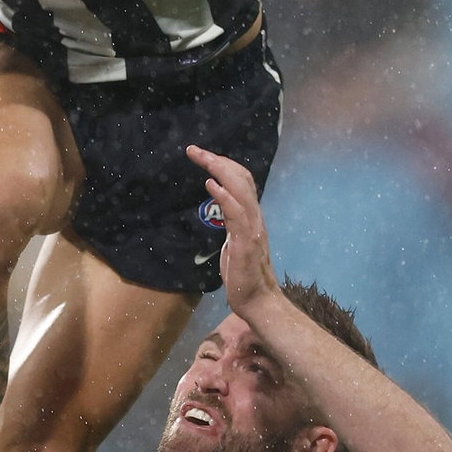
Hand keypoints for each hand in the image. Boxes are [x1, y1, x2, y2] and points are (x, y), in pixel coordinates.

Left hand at [186, 145, 279, 315]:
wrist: (257, 301)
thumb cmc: (243, 274)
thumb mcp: (233, 240)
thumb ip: (230, 221)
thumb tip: (218, 202)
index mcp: (251, 216)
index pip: (241, 181)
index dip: (223, 165)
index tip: (202, 155)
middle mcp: (255, 217)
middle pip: (240, 178)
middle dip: (217, 160)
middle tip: (194, 150)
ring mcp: (252, 228)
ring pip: (240, 190)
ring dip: (219, 170)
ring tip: (202, 158)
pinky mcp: (246, 242)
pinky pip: (237, 214)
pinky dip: (225, 196)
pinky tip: (212, 185)